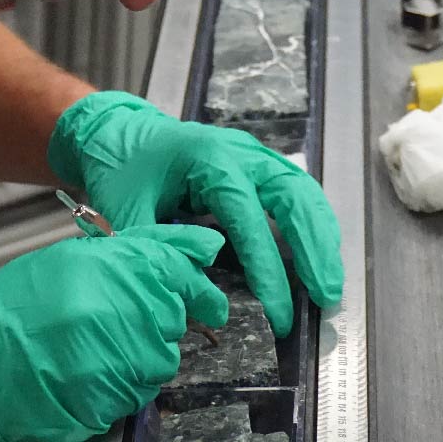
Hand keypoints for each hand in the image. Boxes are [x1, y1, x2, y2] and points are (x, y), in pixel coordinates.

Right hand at [0, 226, 228, 441]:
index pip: (172, 264)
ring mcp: (112, 356)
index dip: (194, 276)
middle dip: (159, 314)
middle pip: (173, 310)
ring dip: (144, 349)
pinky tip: (92, 367)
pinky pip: (144, 387)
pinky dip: (128, 379)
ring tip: (98, 344)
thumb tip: (192, 247)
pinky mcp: (110, 397)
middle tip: (123, 317)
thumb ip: (126, 252)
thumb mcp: (63, 262)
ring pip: (164, 352)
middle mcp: (111, 308)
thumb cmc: (5, 313)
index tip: (205, 287)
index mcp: (98, 266)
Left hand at [47, 91, 343, 334]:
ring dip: (321, 237)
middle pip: (293, 198)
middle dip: (314, 251)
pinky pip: (296, 191)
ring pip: (303, 192)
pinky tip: (318, 255)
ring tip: (329, 285)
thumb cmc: (118, 168)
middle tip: (326, 299)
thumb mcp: (124, 211)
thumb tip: (196, 296)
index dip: (268, 268)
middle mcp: (238, 152)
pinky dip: (312, 222)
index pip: (249, 219)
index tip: (280, 312)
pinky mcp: (256, 162)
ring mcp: (251, 154)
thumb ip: (158, 250)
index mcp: (206, 159)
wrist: (114, 130)